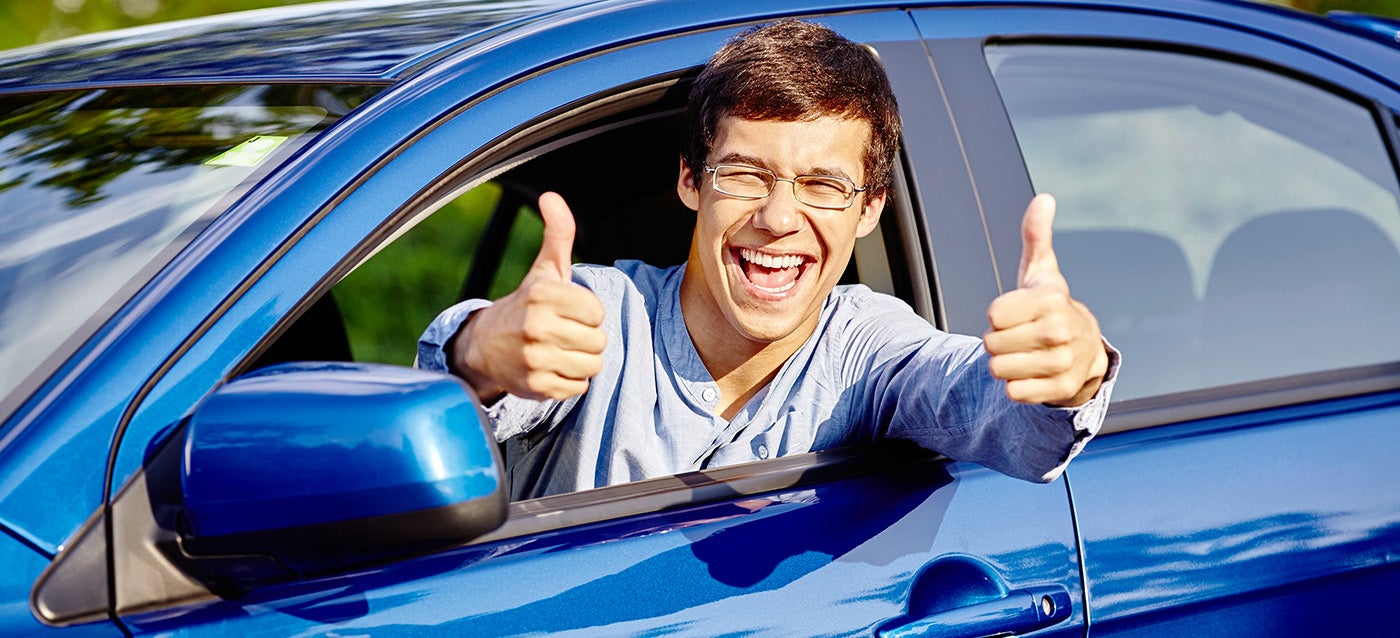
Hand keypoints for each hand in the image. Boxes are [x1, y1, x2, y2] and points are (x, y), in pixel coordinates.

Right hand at [451, 192, 605, 400]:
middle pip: (598, 341)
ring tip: (559, 351)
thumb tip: (551, 197)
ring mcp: (535, 359)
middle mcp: (537, 326)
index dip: (587, 313)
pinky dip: (570, 381)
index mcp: (543, 295)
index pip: (597, 312)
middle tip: (563, 333)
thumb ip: (558, 234)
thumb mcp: (543, 270)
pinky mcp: (535, 387)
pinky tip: (551, 368)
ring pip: (592, 365)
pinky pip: (578, 387)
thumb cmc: (525, 305)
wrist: (483, 347)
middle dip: (586, 338)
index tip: (568, 312)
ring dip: (581, 361)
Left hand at [983, 194, 1107, 406]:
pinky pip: (1013, 393)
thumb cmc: (1051, 307)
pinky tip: (1033, 373)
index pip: (993, 314)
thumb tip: (1044, 199)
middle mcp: (1059, 331)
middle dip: (998, 341)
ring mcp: (1062, 362)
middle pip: (991, 343)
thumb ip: (1036, 235)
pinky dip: (1015, 386)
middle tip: (1020, 335)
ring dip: (1004, 364)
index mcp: (1051, 300)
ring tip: (1025, 354)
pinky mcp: (1060, 389)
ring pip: (998, 369)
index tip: (1017, 313)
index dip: (997, 315)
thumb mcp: (1042, 271)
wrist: (1085, 352)